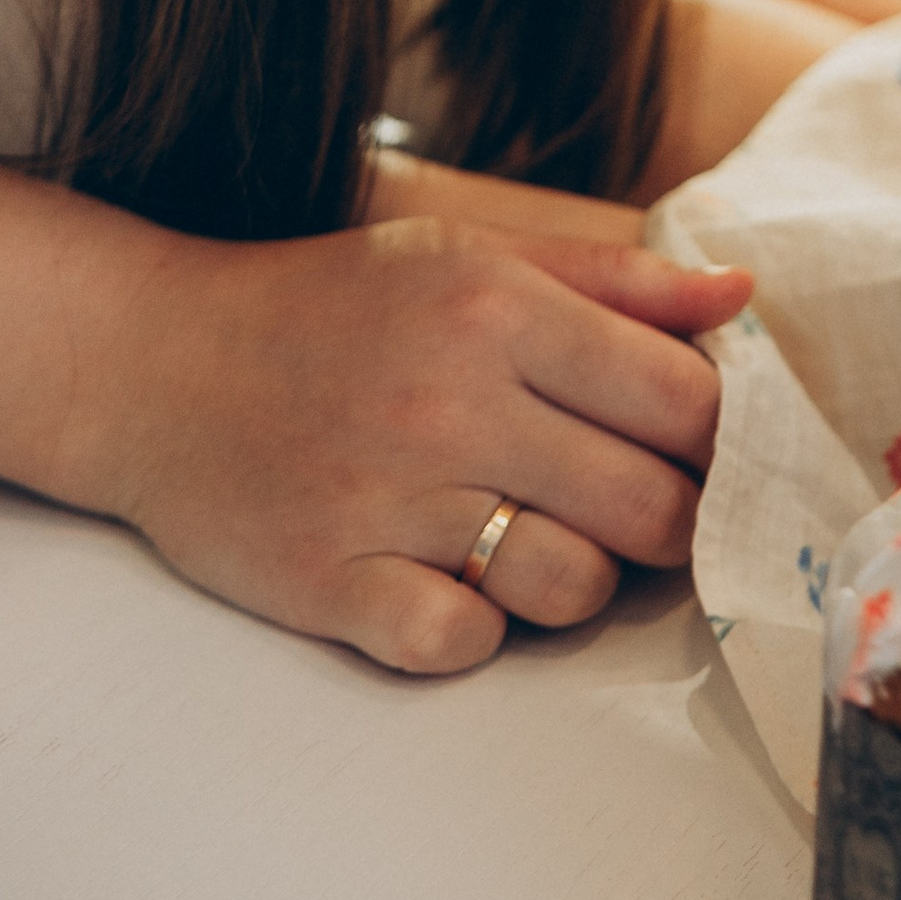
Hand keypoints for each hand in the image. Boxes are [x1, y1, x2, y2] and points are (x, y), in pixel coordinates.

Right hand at [104, 216, 751, 672]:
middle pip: (649, 509)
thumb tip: (740, 297)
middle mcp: (453, 403)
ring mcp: (390, 501)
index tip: (702, 454)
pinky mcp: (330, 584)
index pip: (683, 401)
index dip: (717, 440)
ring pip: (570, 589)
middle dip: (667, 524)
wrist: (160, 363)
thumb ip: (613, 280)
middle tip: (635, 513)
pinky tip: (457, 587)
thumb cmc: (335, 303)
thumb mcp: (473, 252)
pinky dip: (478, 633)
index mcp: (501, 310)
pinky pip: (463, 646)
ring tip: (540, 542)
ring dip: (577, 582)